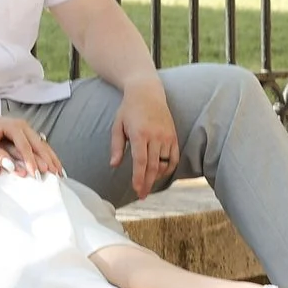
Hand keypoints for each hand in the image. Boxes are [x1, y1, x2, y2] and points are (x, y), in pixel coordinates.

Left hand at [0, 111, 62, 178]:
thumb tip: (9, 166)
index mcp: (12, 127)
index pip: (25, 147)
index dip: (31, 162)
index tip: (36, 174)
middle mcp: (22, 126)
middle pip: (39, 144)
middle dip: (48, 160)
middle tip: (56, 175)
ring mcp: (25, 128)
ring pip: (42, 144)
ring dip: (51, 158)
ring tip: (60, 172)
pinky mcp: (25, 133)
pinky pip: (39, 144)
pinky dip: (48, 155)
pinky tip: (54, 164)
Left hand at [109, 76, 179, 199]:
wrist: (147, 92)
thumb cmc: (129, 109)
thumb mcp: (117, 125)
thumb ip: (116, 147)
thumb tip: (114, 165)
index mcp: (139, 134)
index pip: (141, 161)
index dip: (139, 178)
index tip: (137, 190)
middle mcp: (155, 136)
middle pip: (153, 166)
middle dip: (147, 183)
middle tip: (142, 195)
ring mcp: (166, 136)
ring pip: (164, 164)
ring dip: (156, 177)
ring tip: (147, 184)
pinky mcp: (173, 136)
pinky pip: (173, 158)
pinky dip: (168, 168)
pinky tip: (159, 173)